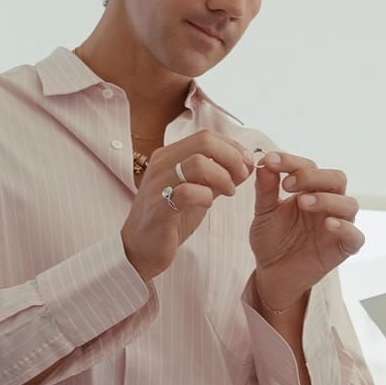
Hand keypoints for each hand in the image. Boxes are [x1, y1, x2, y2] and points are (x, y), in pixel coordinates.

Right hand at [121, 131, 252, 281]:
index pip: (206, 137)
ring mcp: (158, 184)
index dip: (232, 147)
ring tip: (228, 192)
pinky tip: (208, 205)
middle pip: (204, 142)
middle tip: (241, 176)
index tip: (246, 164)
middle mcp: (161, 164)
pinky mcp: (159, 207)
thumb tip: (245, 164)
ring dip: (222, 177)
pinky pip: (188, 192)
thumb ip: (217, 176)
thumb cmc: (169, 219)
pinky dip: (206, 197)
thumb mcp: (196, 191)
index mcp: (169, 156)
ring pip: (198, 163)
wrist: (140, 248)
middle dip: (232, 158)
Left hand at [249, 150, 364, 309]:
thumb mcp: (264, 212)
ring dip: (327, 199)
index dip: (291, 162)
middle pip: (336, 179)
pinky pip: (355, 236)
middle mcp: (328, 204)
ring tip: (303, 203)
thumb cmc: (272, 240)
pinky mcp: (343, 248)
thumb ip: (266, 189)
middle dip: (313, 177)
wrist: (272, 273)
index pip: (310, 167)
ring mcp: (338, 225)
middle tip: (288, 184)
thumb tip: (265, 161)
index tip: (270, 162)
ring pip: (349, 204)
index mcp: (311, 191)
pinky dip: (345, 228)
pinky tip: (327, 224)